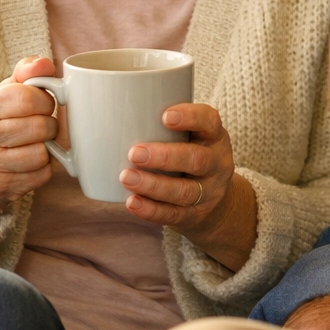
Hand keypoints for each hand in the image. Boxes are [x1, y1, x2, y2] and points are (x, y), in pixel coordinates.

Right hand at [0, 56, 58, 224]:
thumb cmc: (2, 118)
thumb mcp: (9, 90)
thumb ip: (28, 71)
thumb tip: (44, 64)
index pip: (28, 98)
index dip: (46, 100)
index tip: (43, 104)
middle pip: (40, 127)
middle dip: (50, 124)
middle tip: (42, 125)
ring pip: (41, 154)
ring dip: (48, 148)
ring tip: (36, 143)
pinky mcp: (0, 187)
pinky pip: (41, 176)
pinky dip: (44, 168)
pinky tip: (31, 162)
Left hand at [119, 104, 257, 272]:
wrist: (214, 201)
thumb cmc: (191, 156)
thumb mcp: (193, 137)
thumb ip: (166, 126)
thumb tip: (112, 113)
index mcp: (215, 137)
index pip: (210, 122)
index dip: (191, 117)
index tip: (165, 116)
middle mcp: (217, 164)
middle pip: (197, 160)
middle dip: (165, 157)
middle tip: (134, 152)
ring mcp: (208, 193)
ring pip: (184, 191)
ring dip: (153, 184)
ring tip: (126, 177)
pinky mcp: (194, 216)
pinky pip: (173, 215)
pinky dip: (151, 210)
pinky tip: (132, 202)